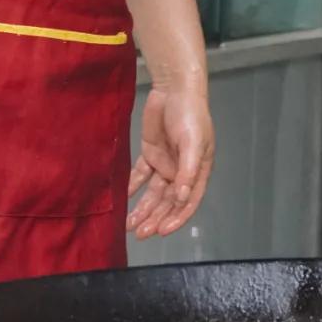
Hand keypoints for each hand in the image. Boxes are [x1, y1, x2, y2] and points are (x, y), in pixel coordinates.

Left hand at [126, 84, 214, 238]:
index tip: (162, 231)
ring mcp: (165, 163)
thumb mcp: (193, 142)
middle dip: (155, 218)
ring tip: (130, 225)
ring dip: (143, 208)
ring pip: (153, 193)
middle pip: (168, 201)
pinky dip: (132, 186)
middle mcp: (181, 171)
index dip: (176, 218)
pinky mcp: (151, 153)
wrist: (174, 89)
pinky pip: (140, 175)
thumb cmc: (191, 115)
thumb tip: (182, 198)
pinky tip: (124, 198)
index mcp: (198, 171)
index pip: (188, 201)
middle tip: (141, 233)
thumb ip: (188, 171)